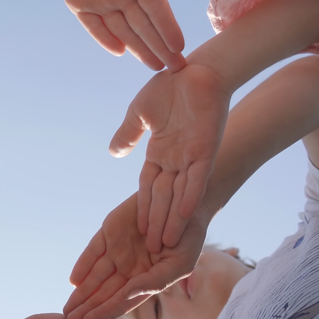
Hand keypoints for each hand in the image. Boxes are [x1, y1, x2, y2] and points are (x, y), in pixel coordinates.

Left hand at [58, 0, 183, 70]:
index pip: (156, 8)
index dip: (167, 27)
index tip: (179, 45)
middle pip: (144, 25)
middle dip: (160, 46)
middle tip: (176, 67)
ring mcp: (102, 2)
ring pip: (123, 31)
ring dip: (139, 48)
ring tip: (156, 66)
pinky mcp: (81, 5)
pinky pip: (95, 27)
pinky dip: (106, 39)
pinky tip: (120, 52)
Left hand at [61, 193, 207, 318]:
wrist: (182, 204)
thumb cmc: (188, 239)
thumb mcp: (179, 264)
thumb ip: (155, 281)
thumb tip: (127, 294)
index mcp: (145, 280)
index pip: (121, 302)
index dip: (104, 313)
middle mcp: (129, 268)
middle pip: (103, 293)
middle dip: (87, 307)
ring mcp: (118, 250)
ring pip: (94, 276)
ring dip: (81, 292)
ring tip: (68, 308)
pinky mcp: (109, 231)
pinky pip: (93, 251)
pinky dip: (83, 265)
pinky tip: (74, 281)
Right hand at [110, 63, 231, 251]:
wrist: (197, 67)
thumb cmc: (169, 85)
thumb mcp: (140, 113)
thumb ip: (128, 134)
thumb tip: (113, 152)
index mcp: (160, 152)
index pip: (148, 187)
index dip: (143, 209)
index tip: (137, 231)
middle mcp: (176, 160)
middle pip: (162, 198)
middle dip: (156, 224)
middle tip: (149, 251)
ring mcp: (191, 157)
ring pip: (179, 196)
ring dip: (173, 220)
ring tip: (166, 245)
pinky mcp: (205, 150)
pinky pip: (196, 180)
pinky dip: (190, 199)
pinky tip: (185, 217)